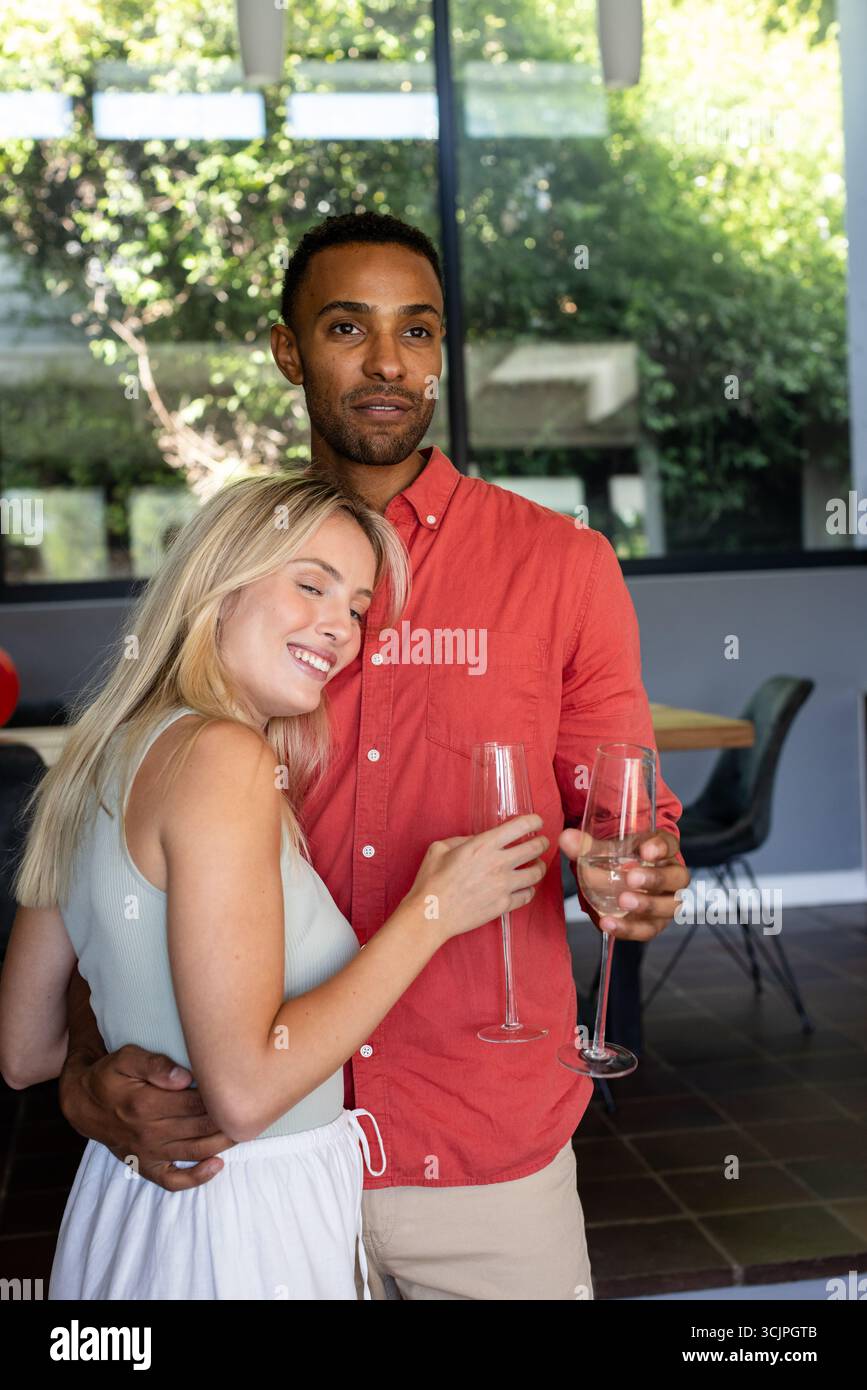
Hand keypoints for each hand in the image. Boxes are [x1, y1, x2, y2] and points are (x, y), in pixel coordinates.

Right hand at [60, 1044, 234, 1191]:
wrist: (84, 1104)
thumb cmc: (110, 1076)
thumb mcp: (126, 1059)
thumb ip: (155, 1065)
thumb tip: (185, 1077)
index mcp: (145, 1103)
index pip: (195, 1102)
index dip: (220, 1096)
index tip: (240, 1088)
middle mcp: (148, 1132)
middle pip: (200, 1127)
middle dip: (228, 1119)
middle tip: (251, 1108)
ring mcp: (148, 1153)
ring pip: (194, 1151)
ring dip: (223, 1143)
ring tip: (244, 1129)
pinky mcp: (145, 1167)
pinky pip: (172, 1181)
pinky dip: (196, 1178)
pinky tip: (217, 1166)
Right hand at [409, 814, 548, 939]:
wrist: (431, 914)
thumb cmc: (432, 881)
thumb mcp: (439, 848)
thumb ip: (462, 839)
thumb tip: (476, 840)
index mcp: (483, 845)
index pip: (520, 826)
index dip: (534, 821)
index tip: (537, 821)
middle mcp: (498, 863)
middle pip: (535, 849)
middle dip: (542, 842)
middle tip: (541, 842)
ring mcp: (504, 886)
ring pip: (537, 873)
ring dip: (539, 866)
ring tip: (536, 865)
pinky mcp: (504, 905)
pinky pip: (528, 895)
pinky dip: (529, 889)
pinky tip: (525, 887)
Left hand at [559, 828, 689, 942]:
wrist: (615, 884)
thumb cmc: (618, 862)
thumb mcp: (604, 851)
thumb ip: (586, 846)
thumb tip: (567, 839)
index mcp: (663, 851)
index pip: (670, 844)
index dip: (661, 847)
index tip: (646, 850)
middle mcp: (671, 876)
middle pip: (676, 877)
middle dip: (655, 878)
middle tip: (631, 878)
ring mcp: (666, 902)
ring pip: (668, 906)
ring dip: (646, 905)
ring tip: (623, 901)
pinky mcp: (654, 924)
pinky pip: (646, 929)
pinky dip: (628, 928)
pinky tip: (609, 923)